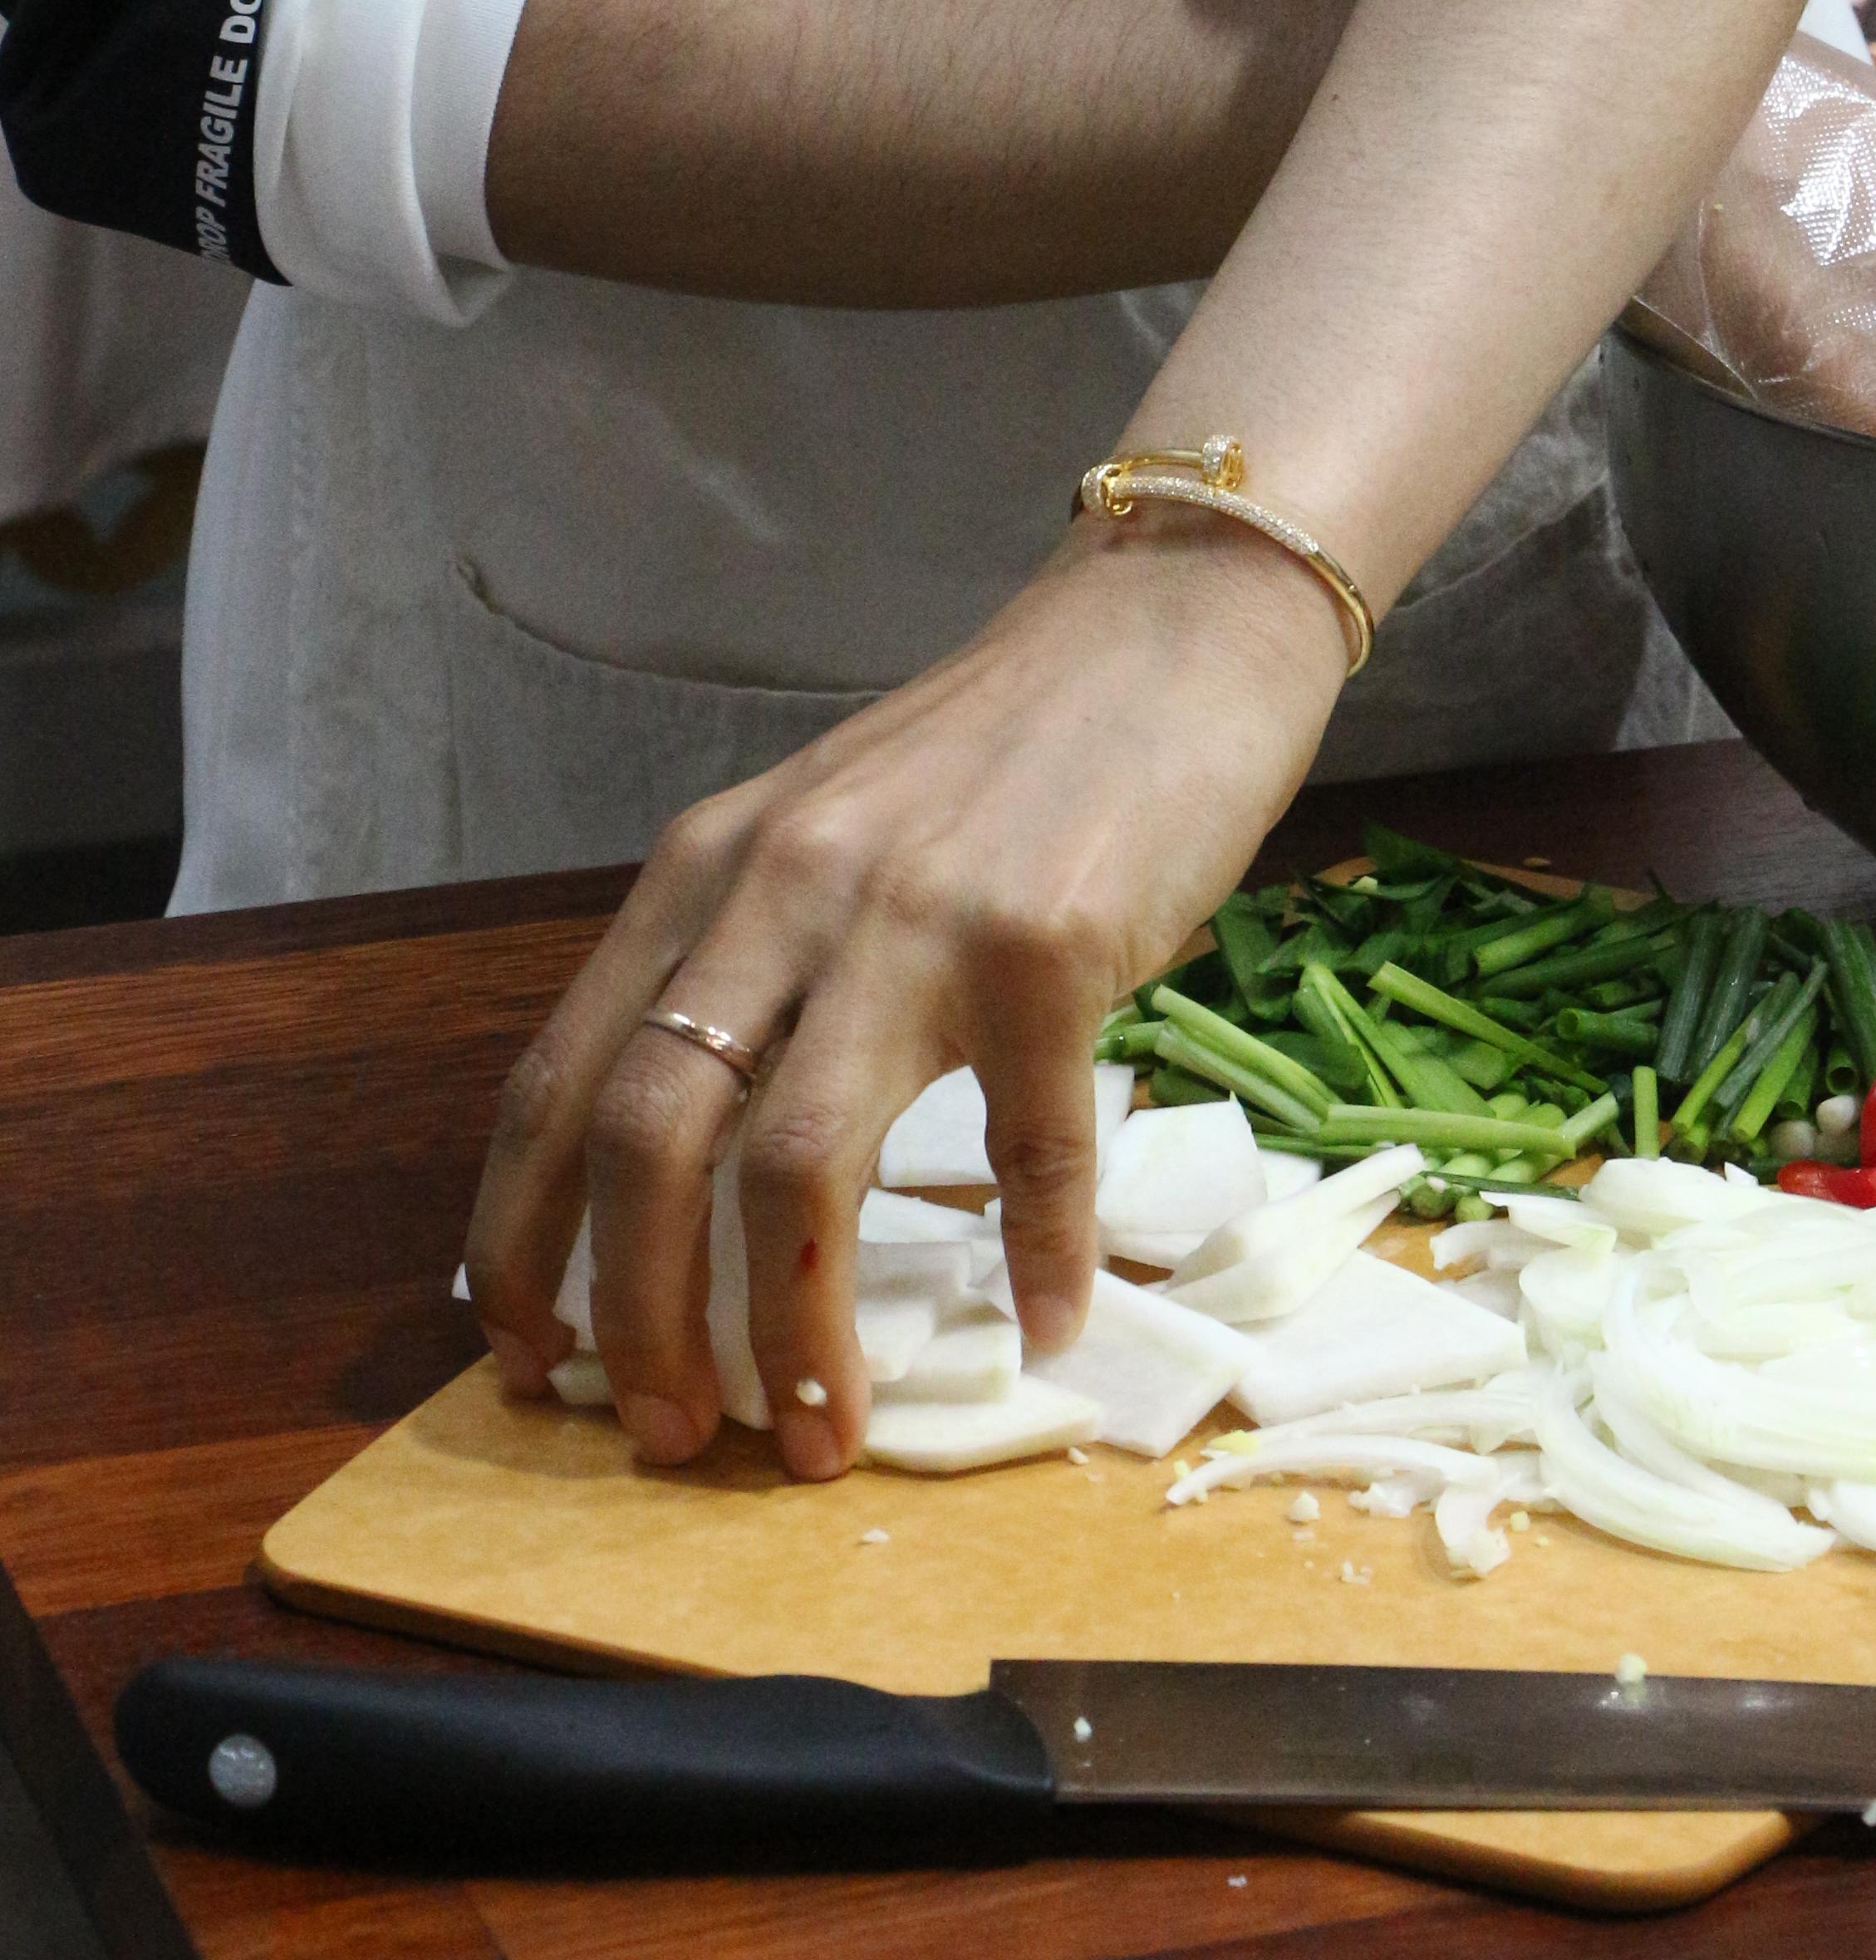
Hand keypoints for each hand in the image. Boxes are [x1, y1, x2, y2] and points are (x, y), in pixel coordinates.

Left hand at [461, 525, 1346, 1476]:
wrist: (1166, 622)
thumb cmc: (1005, 749)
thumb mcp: (829, 832)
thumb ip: (757, 959)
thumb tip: (695, 1161)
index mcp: (710, 866)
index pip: (560, 1079)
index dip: (521, 1242)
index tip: (527, 1363)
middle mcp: (784, 884)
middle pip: (649, 1138)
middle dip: (637, 1319)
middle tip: (671, 1439)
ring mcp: (916, 913)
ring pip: (794, 1163)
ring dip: (794, 1332)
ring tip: (821, 1434)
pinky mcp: (1049, 944)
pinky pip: (1027, 1144)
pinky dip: (1038, 1254)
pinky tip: (1048, 1320)